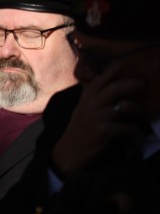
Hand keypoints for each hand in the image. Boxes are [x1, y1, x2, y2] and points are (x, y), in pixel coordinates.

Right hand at [52, 61, 146, 178]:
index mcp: (87, 97)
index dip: (111, 69)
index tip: (121, 63)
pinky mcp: (103, 131)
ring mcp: (97, 117)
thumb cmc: (80, 128)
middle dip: (133, 84)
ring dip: (138, 110)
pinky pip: (127, 127)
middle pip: (115, 88)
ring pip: (125, 107)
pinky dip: (135, 131)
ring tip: (142, 115)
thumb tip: (108, 83)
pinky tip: (136, 134)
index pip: (100, 79)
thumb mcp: (83, 108)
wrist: (70, 150)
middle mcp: (91, 104)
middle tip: (144, 85)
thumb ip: (94, 95)